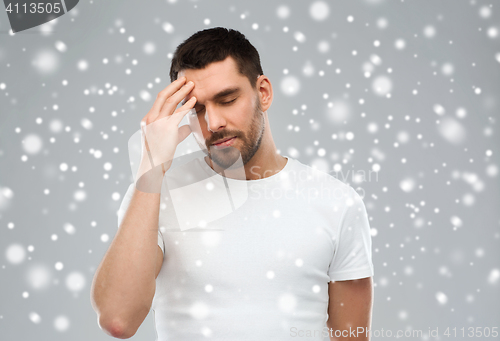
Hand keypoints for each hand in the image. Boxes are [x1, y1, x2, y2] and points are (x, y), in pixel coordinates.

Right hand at [134, 76, 196, 191]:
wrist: (154, 166)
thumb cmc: (160, 156)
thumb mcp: (169, 140)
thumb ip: (178, 131)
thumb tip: (188, 127)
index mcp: (148, 120)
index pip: (159, 101)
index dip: (170, 91)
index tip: (179, 86)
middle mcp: (150, 118)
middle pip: (162, 95)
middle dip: (175, 85)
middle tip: (185, 79)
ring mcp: (157, 122)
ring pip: (170, 101)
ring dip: (182, 91)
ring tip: (191, 85)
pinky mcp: (167, 127)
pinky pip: (178, 112)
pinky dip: (187, 105)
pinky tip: (195, 100)